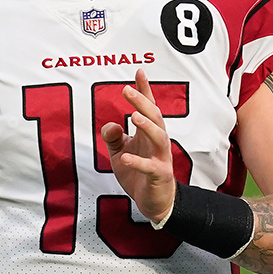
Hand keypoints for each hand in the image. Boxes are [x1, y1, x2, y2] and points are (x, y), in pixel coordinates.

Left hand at [100, 69, 175, 222]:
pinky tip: (126, 157)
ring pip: (159, 137)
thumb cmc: (138, 174)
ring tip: (133, 117)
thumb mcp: (120, 153)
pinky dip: (138, 162)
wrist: (154, 202)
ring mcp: (161, 158)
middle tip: (127, 90)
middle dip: (141, 102)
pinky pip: (150, 167)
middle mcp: (157, 142)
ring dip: (147, 126)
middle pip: (154, 117)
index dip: (144, 90)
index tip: (139, 71)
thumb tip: (111, 124)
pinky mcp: (159, 175)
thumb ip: (113, 137)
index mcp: (148, 133)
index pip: (148, 107)